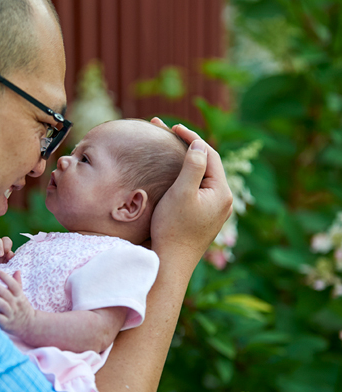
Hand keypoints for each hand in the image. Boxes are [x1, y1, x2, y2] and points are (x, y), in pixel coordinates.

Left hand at [0, 270, 34, 337]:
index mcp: (19, 296)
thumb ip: (18, 284)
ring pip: (2, 305)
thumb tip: (17, 270)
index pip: (13, 285)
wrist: (30, 326)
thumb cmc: (22, 309)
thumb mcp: (22, 296)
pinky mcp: (6, 324)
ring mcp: (11, 314)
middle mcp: (15, 304)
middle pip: (5, 293)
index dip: (5, 277)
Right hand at [149, 119, 232, 261]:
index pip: (210, 154)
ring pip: (202, 177)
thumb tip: (199, 145)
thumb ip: (194, 166)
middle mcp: (223, 201)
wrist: (170, 263)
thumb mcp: (182, 193)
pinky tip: (173, 173)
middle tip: (168, 132)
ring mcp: (214, 211)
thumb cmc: (173, 228)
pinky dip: (186, 176)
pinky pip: (198, 190)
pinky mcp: (203, 218)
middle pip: (208, 165)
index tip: (172, 127)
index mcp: (222, 192)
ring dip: (187, 161)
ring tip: (170, 147)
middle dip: (189, 147)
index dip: (192, 138)